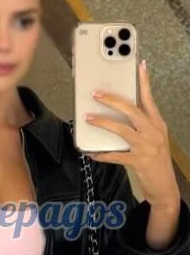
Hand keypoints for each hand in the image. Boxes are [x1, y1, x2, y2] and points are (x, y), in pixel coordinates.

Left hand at [84, 60, 179, 209]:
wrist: (165, 188)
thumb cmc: (156, 162)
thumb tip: (118, 117)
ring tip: (88, 119)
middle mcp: (153, 132)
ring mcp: (146, 147)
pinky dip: (102, 154)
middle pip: (132, 110)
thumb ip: (141, 127)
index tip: (140, 66)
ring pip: (122, 129)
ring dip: (103, 123)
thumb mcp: (154, 140)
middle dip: (112, 100)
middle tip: (96, 94)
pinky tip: (92, 153)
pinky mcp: (138, 162)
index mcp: (158, 125)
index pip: (149, 99)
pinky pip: (115, 156)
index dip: (144, 82)